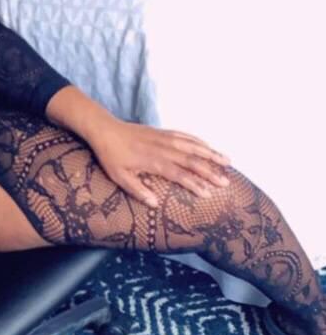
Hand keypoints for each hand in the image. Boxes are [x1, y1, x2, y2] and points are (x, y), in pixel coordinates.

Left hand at [87, 117, 231, 208]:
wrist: (105, 129)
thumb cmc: (111, 155)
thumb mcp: (119, 176)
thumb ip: (137, 190)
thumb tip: (155, 205)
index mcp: (153, 161)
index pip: (179, 174)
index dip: (195, 184)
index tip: (209, 194)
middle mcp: (163, 148)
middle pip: (192, 160)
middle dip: (210, 171)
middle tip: (226, 182)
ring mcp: (165, 138)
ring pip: (193, 145)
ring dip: (211, 153)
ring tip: (228, 161)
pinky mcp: (163, 132)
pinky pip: (186, 136)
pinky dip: (199, 141)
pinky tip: (209, 147)